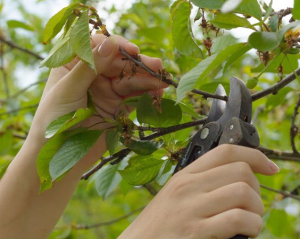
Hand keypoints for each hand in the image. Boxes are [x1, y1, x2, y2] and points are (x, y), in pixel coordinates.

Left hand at [28, 34, 166, 171]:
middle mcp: (93, 74)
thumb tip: (109, 44)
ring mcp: (107, 90)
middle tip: (158, 66)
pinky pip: (135, 97)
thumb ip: (88, 67)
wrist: (58, 155)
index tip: (132, 51)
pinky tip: (158, 93)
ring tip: (163, 81)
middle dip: (138, 65)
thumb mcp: (68, 90)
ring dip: (147, 80)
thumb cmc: (52, 120)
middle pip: (119, 63)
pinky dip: (147, 95)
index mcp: (75, 64)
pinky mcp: (118, 106)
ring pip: (130, 80)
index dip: (117, 47)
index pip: (99, 47)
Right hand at [119, 145, 278, 238]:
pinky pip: (238, 219)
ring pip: (243, 193)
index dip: (255, 156)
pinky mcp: (196, 231)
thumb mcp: (177, 193)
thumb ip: (202, 182)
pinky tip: (246, 231)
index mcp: (186, 175)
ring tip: (249, 218)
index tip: (269, 167)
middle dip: (257, 188)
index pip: (226, 152)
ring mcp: (192, 209)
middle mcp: (189, 187)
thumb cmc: (161, 221)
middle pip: (240, 172)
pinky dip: (251, 225)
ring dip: (256, 209)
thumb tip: (236, 178)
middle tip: (251, 203)